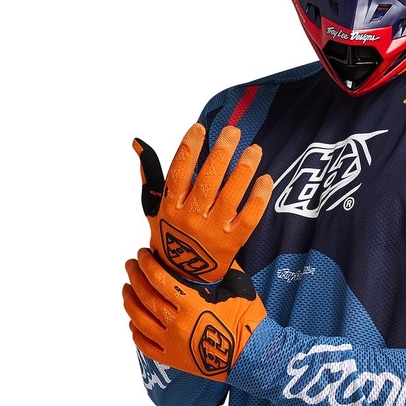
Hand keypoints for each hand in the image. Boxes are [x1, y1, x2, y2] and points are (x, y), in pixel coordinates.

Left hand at [123, 248, 266, 379]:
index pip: (159, 280)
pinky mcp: (173, 359)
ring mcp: (172, 344)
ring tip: (127, 289)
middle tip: (131, 264)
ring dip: (130, 301)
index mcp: (192, 305)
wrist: (254, 358)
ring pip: (139, 320)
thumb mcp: (240, 289)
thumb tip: (213, 253)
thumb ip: (223, 269)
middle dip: (135, 277)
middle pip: (145, 297)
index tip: (142, 253)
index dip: (147, 264)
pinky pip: (144, 345)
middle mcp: (177, 324)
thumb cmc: (249, 322)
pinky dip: (135, 331)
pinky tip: (133, 321)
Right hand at [134, 123, 272, 281]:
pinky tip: (266, 179)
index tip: (200, 128)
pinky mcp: (232, 243)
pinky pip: (248, 218)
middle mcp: (191, 218)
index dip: (189, 149)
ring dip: (243, 171)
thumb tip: (139, 144)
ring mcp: (212, 231)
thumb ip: (151, 175)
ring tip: (254, 149)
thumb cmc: (171, 236)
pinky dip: (258, 199)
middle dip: (221, 153)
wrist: (183, 277)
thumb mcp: (155, 208)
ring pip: (230, 197)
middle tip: (233, 132)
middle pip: (208, 182)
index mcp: (170, 207)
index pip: (179, 173)